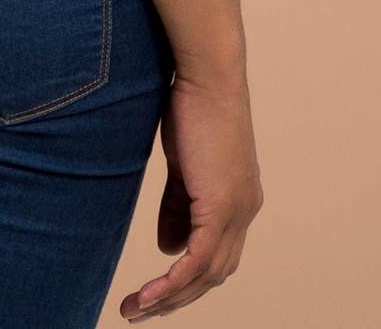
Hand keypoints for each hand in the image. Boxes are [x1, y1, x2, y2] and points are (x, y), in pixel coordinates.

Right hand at [120, 76, 262, 318]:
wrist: (208, 75)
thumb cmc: (193, 106)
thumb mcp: (183, 163)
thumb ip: (178, 205)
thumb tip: (167, 246)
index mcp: (239, 199)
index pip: (217, 253)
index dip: (188, 275)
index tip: (156, 288)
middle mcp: (245, 212)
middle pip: (215, 273)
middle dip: (178, 297)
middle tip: (142, 311)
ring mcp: (237, 212)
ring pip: (206, 275)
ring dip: (170, 298)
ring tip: (135, 309)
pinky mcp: (221, 208)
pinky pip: (196, 261)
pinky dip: (171, 283)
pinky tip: (148, 295)